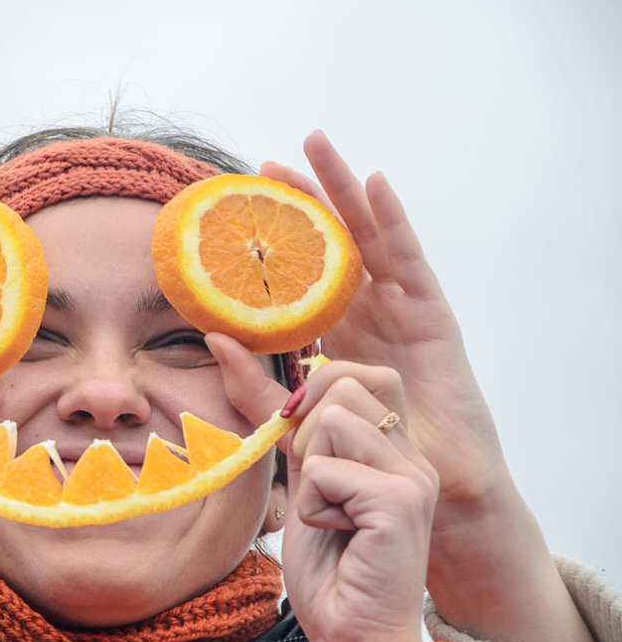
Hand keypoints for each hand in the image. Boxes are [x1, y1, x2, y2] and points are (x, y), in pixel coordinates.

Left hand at [209, 335, 437, 641]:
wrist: (354, 636)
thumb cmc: (330, 568)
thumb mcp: (298, 478)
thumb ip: (277, 418)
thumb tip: (223, 346)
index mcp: (392, 445)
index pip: (354, 372)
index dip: (311, 392)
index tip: (296, 443)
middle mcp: (411, 452)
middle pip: (339, 385)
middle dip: (306, 435)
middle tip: (320, 491)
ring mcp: (412, 474)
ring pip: (329, 420)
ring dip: (309, 476)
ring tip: (331, 517)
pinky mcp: (400, 501)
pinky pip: (325, 469)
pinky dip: (313, 506)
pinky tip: (338, 535)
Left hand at [262, 132, 506, 526]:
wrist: (423, 495)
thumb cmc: (359, 461)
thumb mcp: (292, 418)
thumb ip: (253, 386)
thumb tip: (210, 339)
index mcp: (333, 333)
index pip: (300, 274)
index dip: (273, 241)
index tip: (237, 206)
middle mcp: (366, 312)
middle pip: (331, 243)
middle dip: (303, 200)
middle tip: (267, 164)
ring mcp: (401, 308)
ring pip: (366, 236)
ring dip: (341, 190)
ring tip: (315, 146)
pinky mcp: (431, 314)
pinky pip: (408, 259)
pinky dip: (392, 219)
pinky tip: (374, 185)